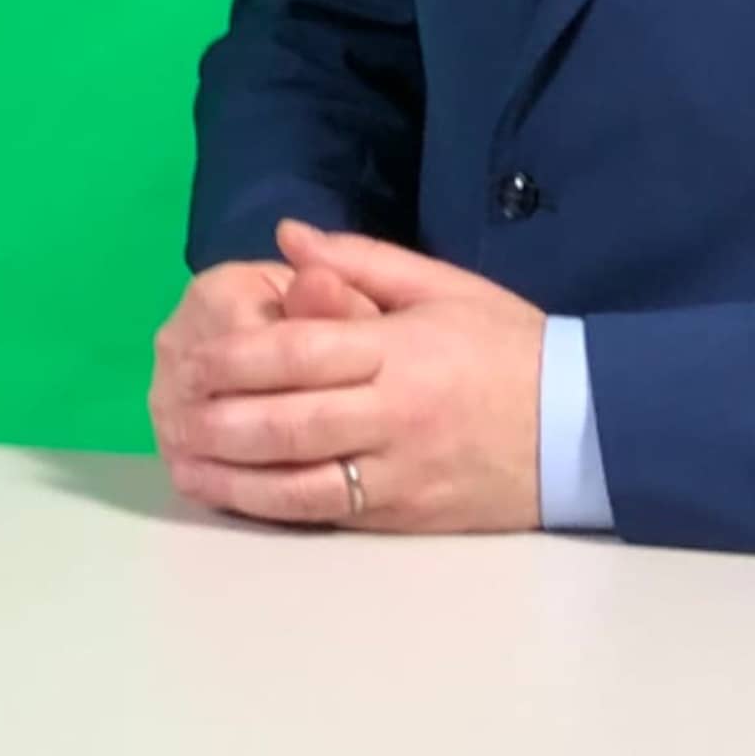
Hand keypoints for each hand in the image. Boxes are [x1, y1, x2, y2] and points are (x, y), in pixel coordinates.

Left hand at [148, 220, 544, 534]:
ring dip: (229, 474)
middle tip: (171, 408)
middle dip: (218, 418)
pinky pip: (326, 514)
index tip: (192, 356)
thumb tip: (288, 238)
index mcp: (402, 351)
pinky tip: (230, 495)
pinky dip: (269, 507)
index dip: (236, 357)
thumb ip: (361, 262)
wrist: (583, 429)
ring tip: (181, 459)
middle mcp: (395, 416)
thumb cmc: (508, 347)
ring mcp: (398, 474)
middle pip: (288, 422)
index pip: (302, 353)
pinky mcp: (402, 518)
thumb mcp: (444, 286)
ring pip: (298, 482)